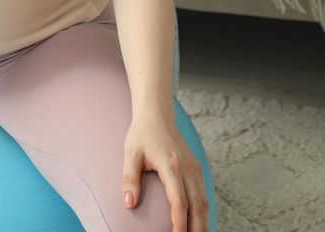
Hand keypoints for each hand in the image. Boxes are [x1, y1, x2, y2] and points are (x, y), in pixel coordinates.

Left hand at [123, 117, 208, 231]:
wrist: (157, 114)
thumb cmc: (142, 134)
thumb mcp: (130, 153)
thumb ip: (129, 178)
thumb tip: (129, 203)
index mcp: (171, 166)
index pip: (179, 202)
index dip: (179, 223)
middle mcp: (187, 168)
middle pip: (197, 206)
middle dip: (195, 229)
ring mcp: (194, 168)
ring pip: (204, 202)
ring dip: (202, 222)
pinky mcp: (196, 168)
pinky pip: (204, 193)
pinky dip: (203, 211)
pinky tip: (199, 222)